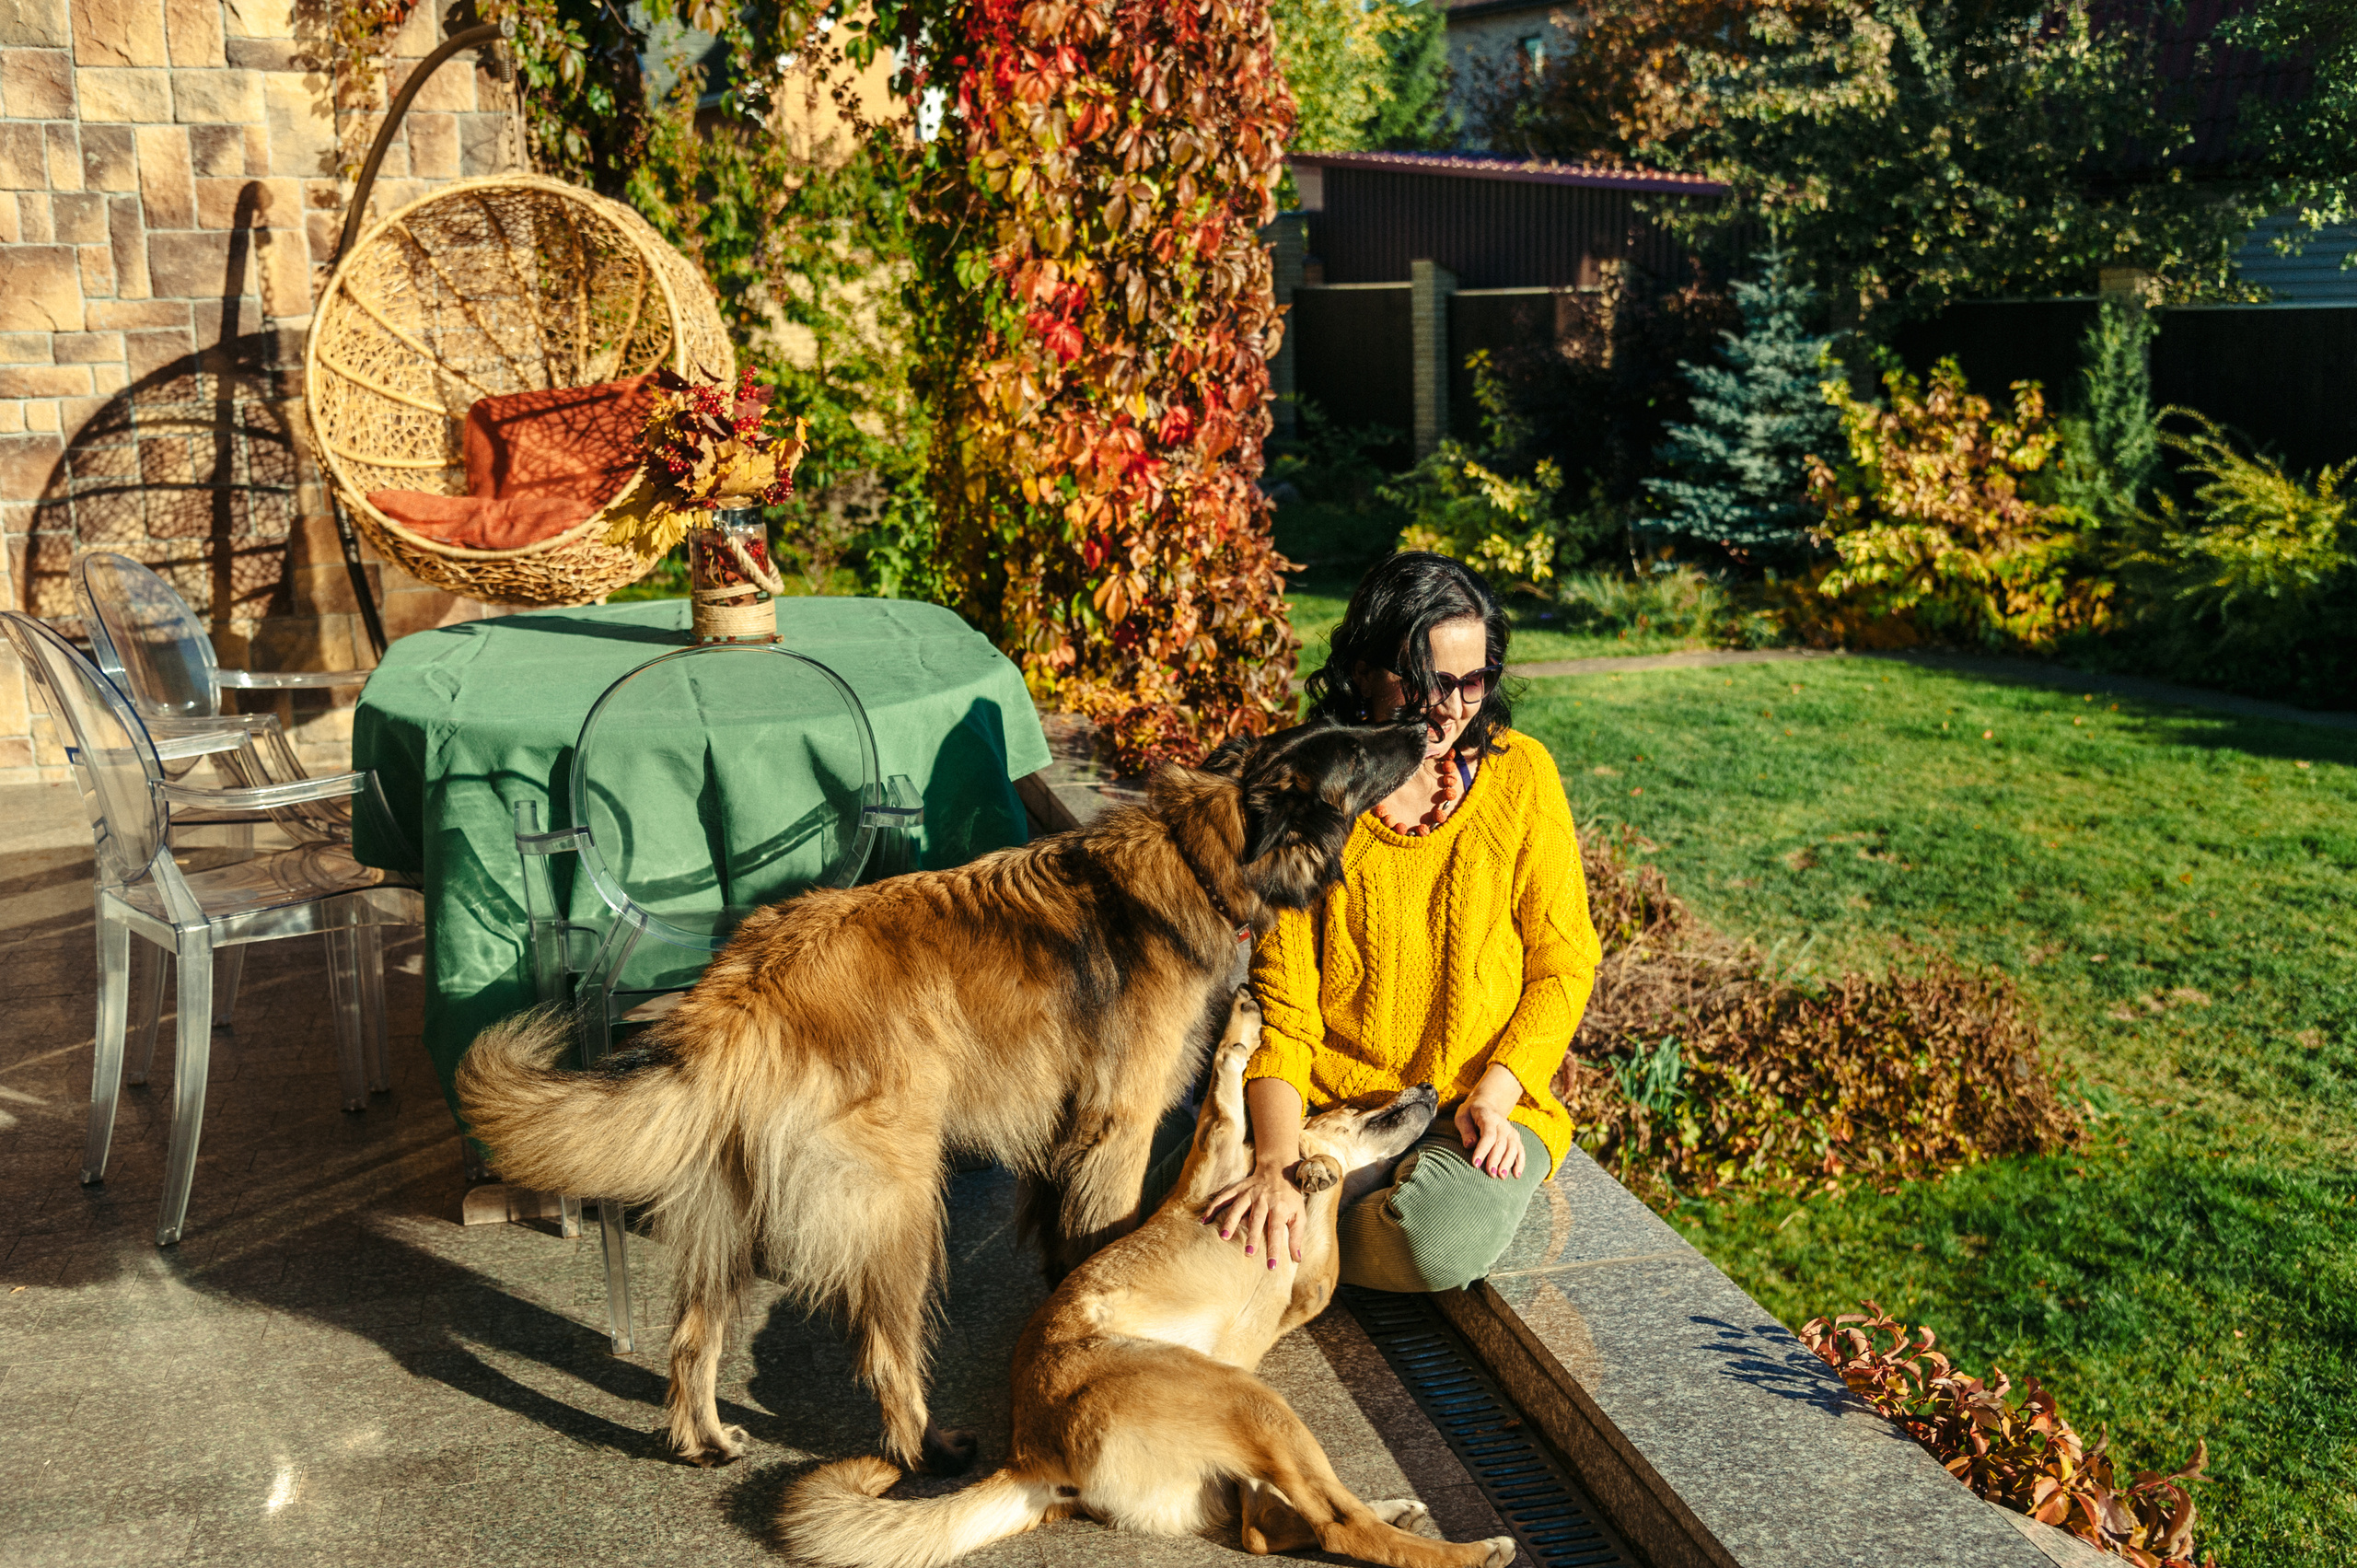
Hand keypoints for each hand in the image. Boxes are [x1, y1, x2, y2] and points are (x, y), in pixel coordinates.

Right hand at [1202, 1159, 1307, 1267]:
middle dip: (1252, 1236)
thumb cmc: (1290, 1197)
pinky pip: (1224, 1197)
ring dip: (1230, 1222)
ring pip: (1238, 1207)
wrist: (1278, 1169)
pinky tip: (1205, 1219)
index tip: (1271, 1266)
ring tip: (1223, 1238)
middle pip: (1256, 1219)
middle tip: (1248, 1253)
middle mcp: (1264, 1199)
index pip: (1277, 1230)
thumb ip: (1297, 1236)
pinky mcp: (1239, 1188)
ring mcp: (1249, 1192)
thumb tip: (1296, 1258)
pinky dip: (1214, 1207)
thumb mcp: (1299, 1214)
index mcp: (1280, 1207)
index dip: (1274, 1248)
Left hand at [1455, 1064, 1526, 1179]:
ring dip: (1508, 1163)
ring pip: (1513, 1148)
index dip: (1482, 1150)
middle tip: (1490, 1175)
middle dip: (1496, 1159)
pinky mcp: (1515, 1138)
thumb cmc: (1470, 1114)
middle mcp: (1503, 1124)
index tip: (1475, 1164)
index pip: (1488, 1135)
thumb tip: (1469, 1145)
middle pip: (1501, 1143)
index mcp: (1489, 1117)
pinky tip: (1516, 1175)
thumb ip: (1466, 1130)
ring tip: (1502, 1177)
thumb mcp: (1462, 1117)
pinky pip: (1520, 1150)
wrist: (1487, 1105)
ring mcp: (1511, 1131)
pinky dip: (1520, 1163)